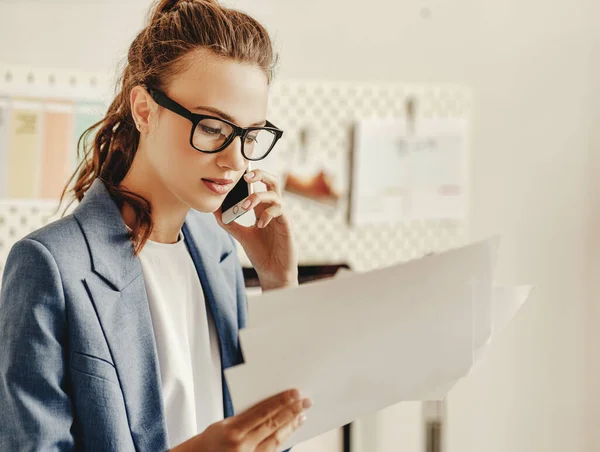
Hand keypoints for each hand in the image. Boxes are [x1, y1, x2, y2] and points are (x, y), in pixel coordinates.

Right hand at [171, 389, 310, 451]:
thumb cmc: (210, 441)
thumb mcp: (224, 424)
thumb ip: (246, 417)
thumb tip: (271, 407)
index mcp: (233, 430)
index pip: (263, 412)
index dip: (281, 401)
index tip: (295, 393)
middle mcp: (242, 445)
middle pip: (273, 425)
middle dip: (291, 411)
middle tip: (305, 401)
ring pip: (276, 440)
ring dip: (291, 426)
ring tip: (302, 415)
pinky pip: (272, 451)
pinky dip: (283, 440)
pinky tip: (290, 431)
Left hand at [214, 169, 297, 290]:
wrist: (273, 272)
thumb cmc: (261, 253)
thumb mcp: (241, 235)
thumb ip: (229, 222)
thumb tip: (214, 209)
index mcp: (261, 209)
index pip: (258, 185)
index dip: (250, 176)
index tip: (236, 174)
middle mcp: (272, 209)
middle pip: (271, 181)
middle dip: (260, 174)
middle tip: (246, 177)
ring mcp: (280, 216)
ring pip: (274, 194)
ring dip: (257, 197)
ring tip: (245, 207)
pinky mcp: (286, 225)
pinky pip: (280, 210)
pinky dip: (267, 214)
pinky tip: (259, 225)